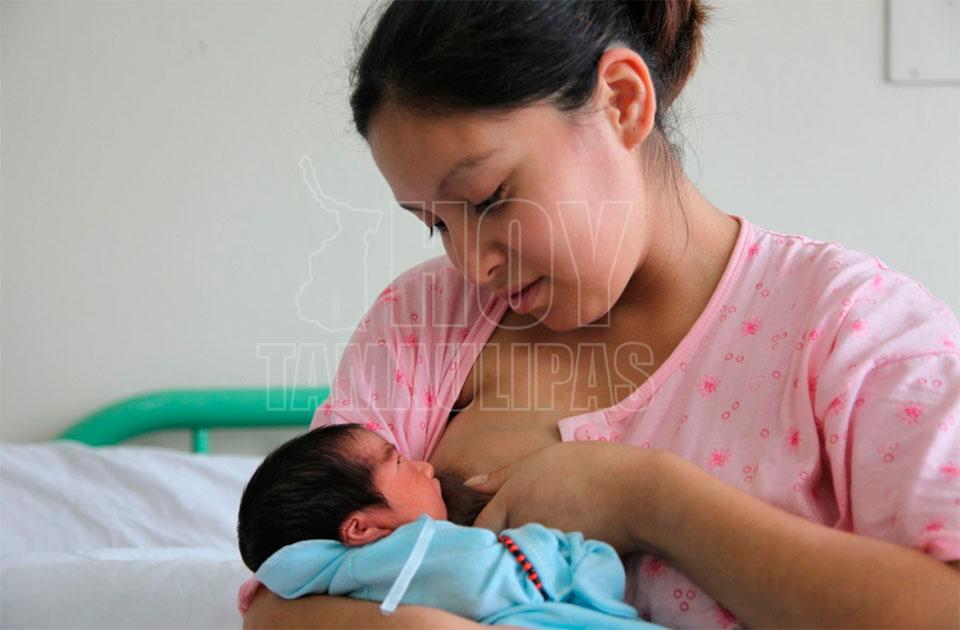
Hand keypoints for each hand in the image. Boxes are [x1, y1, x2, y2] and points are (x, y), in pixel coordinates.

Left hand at [467, 441, 662, 553]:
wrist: (639, 493)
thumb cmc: (595, 466)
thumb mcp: (546, 458)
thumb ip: (504, 474)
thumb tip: (469, 484)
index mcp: (513, 495)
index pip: (482, 526)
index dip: (487, 530)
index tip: (496, 529)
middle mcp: (522, 522)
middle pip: (500, 544)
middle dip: (506, 543)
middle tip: (526, 532)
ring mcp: (543, 544)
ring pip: (523, 556)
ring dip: (528, 552)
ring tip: (549, 537)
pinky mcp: (564, 561)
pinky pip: (546, 566)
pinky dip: (549, 562)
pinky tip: (565, 548)